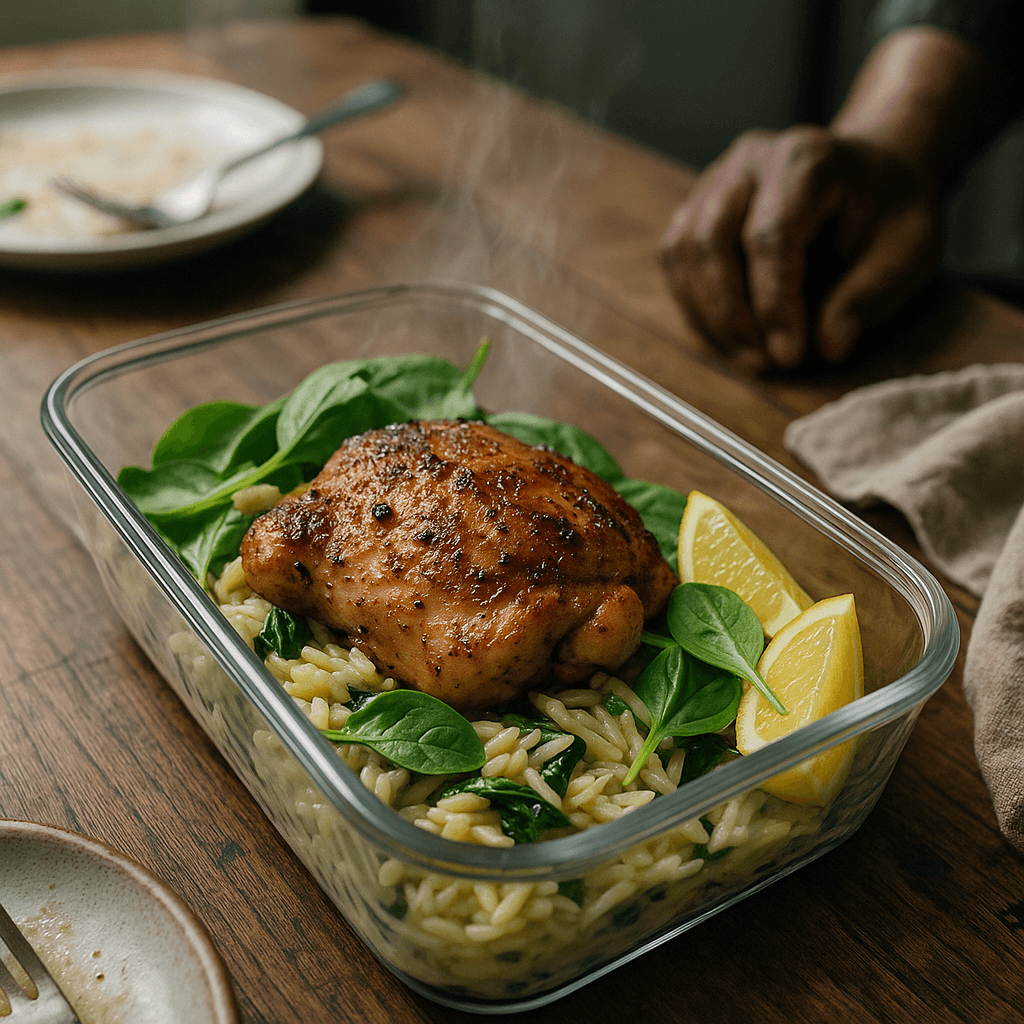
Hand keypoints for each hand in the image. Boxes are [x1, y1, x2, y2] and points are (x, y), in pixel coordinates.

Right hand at [658, 125, 943, 368]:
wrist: (871, 173)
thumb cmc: (890, 212)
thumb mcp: (908, 251)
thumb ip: (868, 296)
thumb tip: (829, 346)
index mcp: (807, 160)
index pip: (771, 235)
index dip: (774, 302)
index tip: (789, 356)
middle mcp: (751, 161)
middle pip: (711, 240)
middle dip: (731, 314)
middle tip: (762, 363)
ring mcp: (717, 181)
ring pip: (683, 251)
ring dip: (707, 315)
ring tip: (747, 356)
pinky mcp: (697, 206)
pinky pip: (675, 259)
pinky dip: (694, 305)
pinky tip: (727, 335)